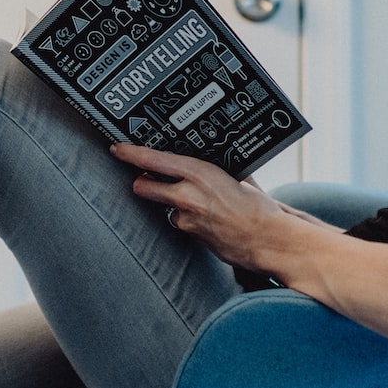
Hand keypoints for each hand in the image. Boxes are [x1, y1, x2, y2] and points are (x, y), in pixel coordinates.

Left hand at [110, 142, 285, 272]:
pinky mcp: (191, 235)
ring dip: (172, 204)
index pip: (153, 159)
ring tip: (198, 202)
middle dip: (143, 181)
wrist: (270, 240)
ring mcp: (187, 217)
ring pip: (163, 206)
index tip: (117, 148)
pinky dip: (189, 219)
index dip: (131, 153)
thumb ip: (216, 167)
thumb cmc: (259, 207)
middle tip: (146, 176)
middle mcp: (188, 194)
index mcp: (199, 171)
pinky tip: (208, 219)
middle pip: (143, 185)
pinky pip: (181, 222)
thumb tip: (203, 156)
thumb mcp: (238, 176)